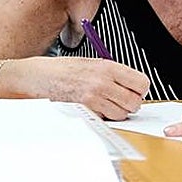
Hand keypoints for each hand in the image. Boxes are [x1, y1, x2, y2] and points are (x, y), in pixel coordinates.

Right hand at [26, 56, 149, 119]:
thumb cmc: (62, 69)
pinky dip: (105, 117)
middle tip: (121, 99)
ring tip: (106, 103)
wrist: (40, 76)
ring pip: (122, 114)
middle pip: (135, 102)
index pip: (141, 83)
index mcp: (107, 66)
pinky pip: (107, 119)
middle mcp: (103, 82)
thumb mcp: (91, 63)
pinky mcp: (87, 110)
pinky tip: (95, 107)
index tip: (134, 90)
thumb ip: (112, 73)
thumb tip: (130, 84)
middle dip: (131, 103)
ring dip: (118, 112)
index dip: (140, 89)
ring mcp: (95, 98)